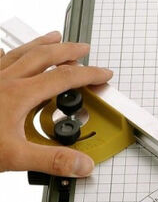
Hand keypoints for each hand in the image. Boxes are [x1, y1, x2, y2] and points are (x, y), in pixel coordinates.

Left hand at [0, 32, 112, 176]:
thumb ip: (52, 160)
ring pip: (20, 51)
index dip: (89, 74)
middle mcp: (4, 80)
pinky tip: (5, 51)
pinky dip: (6, 52)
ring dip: (41, 43)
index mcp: (18, 94)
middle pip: (44, 55)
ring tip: (54, 37)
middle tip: (84, 49)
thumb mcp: (12, 158)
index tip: (103, 74)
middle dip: (69, 50)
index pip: (64, 77)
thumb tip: (81, 164)